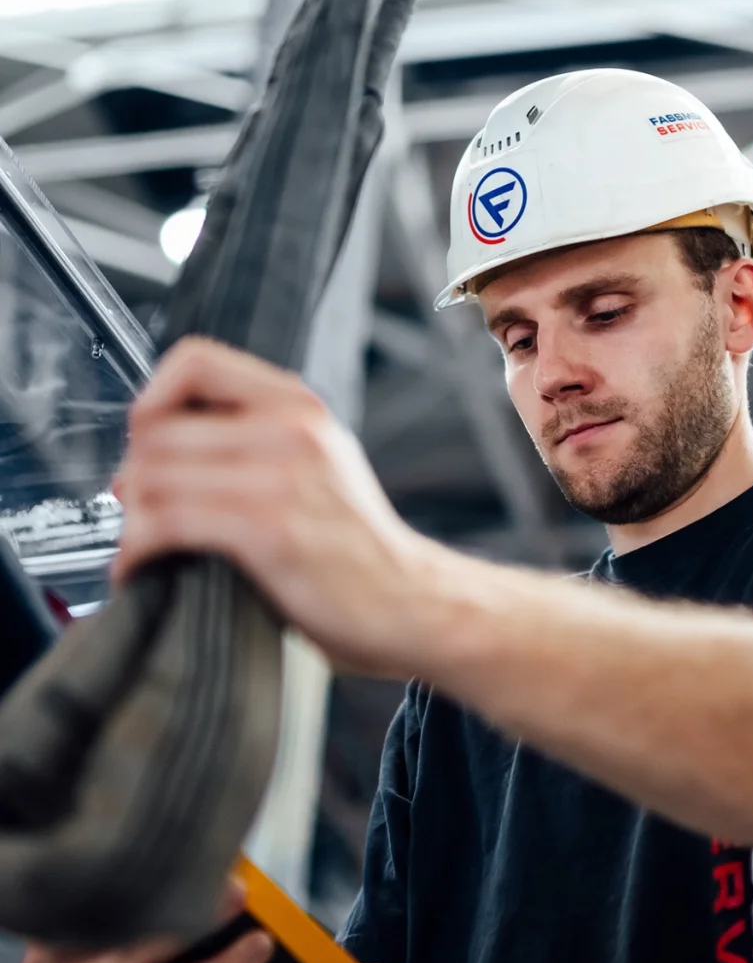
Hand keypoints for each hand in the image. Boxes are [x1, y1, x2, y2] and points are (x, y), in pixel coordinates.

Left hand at [112, 337, 442, 675]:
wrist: (412, 603)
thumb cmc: (358, 550)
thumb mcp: (319, 468)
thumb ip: (252, 445)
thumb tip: (150, 457)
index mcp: (302, 408)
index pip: (194, 360)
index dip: (151, 399)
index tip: (147, 441)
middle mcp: (293, 431)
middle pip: (156, 429)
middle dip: (132, 475)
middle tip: (139, 511)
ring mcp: (281, 478)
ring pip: (152, 476)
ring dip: (130, 519)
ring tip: (142, 546)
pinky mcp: (269, 529)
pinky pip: (166, 522)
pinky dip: (137, 550)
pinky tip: (144, 568)